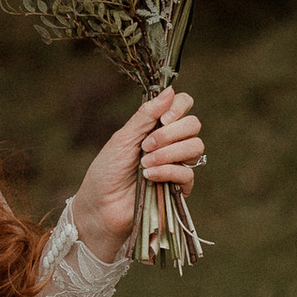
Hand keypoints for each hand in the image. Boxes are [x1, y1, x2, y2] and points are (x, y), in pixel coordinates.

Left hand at [69, 89, 202, 262]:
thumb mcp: (123, 138)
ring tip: (145, 163)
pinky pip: (188, 173)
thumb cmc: (107, 171)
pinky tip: (150, 176)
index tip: (163, 118)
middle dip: (170, 133)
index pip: (183, 105)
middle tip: (145, 146)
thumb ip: (146, 116)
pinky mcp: (179, 189)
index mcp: (157, 126)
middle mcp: (171, 143)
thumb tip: (170, 90)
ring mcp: (177, 165)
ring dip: (169, 152)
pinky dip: (168, 171)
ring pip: (196, 147)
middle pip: (193, 125)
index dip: (178, 107)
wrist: (101, 206)